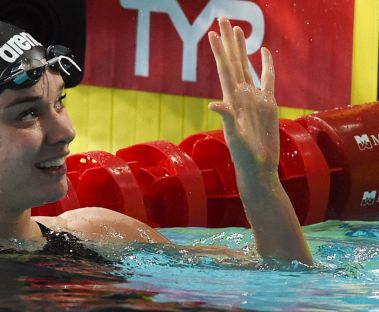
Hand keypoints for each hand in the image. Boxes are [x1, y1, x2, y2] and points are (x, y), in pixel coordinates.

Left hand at [208, 17, 278, 173]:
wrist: (258, 166)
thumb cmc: (244, 156)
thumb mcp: (234, 137)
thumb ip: (227, 119)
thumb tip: (215, 104)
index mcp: (232, 100)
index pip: (224, 70)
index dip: (219, 52)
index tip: (212, 33)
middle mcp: (241, 95)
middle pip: (233, 61)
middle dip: (228, 41)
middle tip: (222, 19)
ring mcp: (254, 98)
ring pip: (247, 66)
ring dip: (242, 48)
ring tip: (238, 29)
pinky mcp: (268, 103)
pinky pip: (268, 79)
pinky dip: (266, 65)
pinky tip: (263, 52)